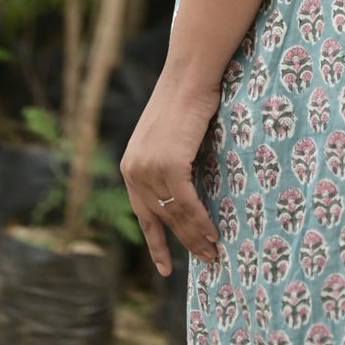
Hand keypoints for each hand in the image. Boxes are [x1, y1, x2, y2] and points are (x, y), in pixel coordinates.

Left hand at [120, 70, 221, 273]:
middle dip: (185, 243)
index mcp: (130, 167)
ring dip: (196, 237)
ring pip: (175, 215)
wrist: (189, 75)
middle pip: (162, 219)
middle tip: (206, 259)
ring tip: (214, 252)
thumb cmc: (187, 101)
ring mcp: (149, 168)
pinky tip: (213, 234)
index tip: (164, 269)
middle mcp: (134, 171)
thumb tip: (186, 196)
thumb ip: (169, 166)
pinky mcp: (168, 164)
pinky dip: (200, 221)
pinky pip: (186, 203)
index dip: (156, 243)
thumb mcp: (170, 139)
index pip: (143, 215)